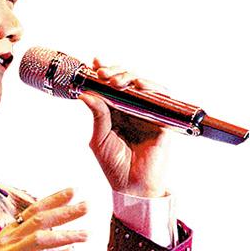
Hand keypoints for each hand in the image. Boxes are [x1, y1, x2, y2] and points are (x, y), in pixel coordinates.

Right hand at [0, 188, 88, 250]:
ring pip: (39, 239)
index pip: (33, 211)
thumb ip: (28, 243)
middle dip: (64, 212)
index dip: (53, 200)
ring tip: (85, 234)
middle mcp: (8, 241)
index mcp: (9, 234)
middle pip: (39, 220)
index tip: (72, 191)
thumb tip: (53, 236)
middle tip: (86, 206)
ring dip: (65, 235)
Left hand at [80, 58, 171, 197]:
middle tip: (103, 74)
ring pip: (143, 86)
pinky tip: (139, 86)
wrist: (131, 186)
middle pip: (127, 82)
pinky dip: (151, 88)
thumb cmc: (115, 166)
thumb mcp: (99, 139)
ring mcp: (147, 113)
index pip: (111, 87)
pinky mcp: (161, 120)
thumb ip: (97, 115)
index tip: (94, 64)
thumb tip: (87, 94)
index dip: (105, 72)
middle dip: (115, 72)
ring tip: (117, 80)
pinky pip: (160, 98)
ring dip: (130, 77)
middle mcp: (132, 110)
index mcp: (115, 113)